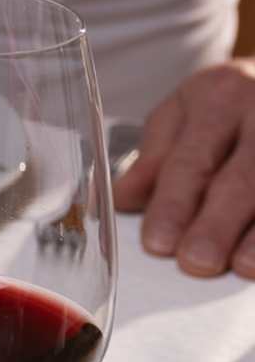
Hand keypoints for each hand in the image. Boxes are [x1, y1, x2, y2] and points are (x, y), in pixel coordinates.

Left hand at [114, 59, 254, 277]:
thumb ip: (155, 157)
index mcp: (218, 95)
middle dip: (217, 223)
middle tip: (197, 262)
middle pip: (240, 178)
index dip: (174, 204)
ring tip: (243, 267)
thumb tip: (119, 200)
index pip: (190, 160)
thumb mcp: (186, 111)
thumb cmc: (231, 103)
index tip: (158, 243)